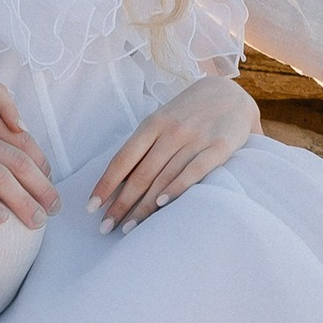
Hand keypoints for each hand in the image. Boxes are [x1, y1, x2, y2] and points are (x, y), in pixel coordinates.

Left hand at [91, 78, 258, 231]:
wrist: (230, 93)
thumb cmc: (188, 113)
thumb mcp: (162, 120)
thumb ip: (144, 146)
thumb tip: (118, 181)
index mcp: (153, 124)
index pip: (123, 159)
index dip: (106, 184)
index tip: (92, 207)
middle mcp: (171, 131)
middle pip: (141, 174)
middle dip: (121, 204)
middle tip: (106, 228)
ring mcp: (195, 139)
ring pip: (163, 178)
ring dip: (144, 206)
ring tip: (129, 228)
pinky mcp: (219, 147)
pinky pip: (194, 171)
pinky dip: (177, 188)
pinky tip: (164, 204)